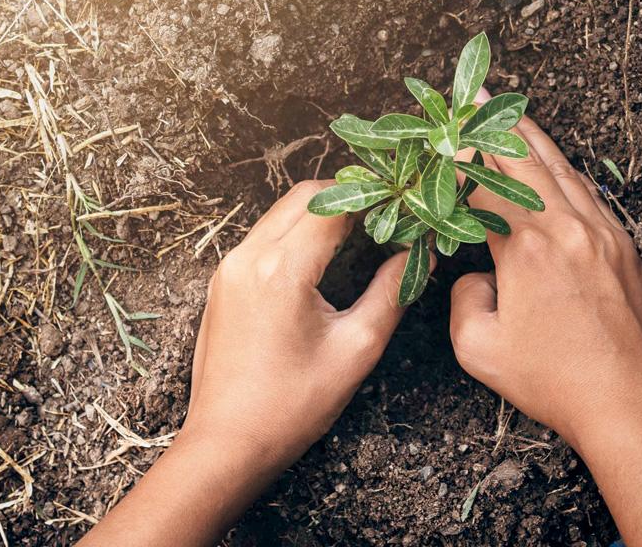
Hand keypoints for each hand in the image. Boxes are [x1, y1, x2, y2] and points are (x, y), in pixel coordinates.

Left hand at [182, 179, 412, 465]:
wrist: (226, 444)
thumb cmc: (292, 406)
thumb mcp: (356, 349)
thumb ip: (392, 293)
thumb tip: (420, 256)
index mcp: (281, 270)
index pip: (334, 204)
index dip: (374, 198)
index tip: (404, 205)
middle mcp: (248, 257)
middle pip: (303, 196)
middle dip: (349, 196)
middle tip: (387, 215)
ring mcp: (228, 268)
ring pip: (281, 213)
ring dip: (321, 213)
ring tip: (362, 233)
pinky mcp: (222, 283)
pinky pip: (263, 237)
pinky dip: (296, 233)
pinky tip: (324, 257)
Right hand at [449, 94, 641, 546]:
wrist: (629, 403)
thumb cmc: (554, 381)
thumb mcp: (480, 349)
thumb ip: (463, 299)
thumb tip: (474, 276)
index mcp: (527, 248)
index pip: (485, 185)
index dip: (460, 159)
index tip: (441, 136)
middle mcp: (569, 228)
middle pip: (527, 160)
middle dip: (496, 124)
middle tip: (475, 96)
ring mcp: (604, 233)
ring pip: (564, 170)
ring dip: (534, 139)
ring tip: (511, 113)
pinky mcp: (626, 248)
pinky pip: (590, 194)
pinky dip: (566, 172)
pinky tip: (556, 166)